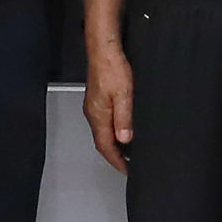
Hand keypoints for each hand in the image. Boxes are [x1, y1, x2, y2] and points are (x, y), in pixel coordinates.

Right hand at [87, 41, 135, 170]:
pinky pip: (103, 123)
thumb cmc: (112, 68)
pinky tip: (122, 130)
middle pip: (102, 143)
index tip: (126, 171)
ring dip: (114, 145)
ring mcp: (93, 108)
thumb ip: (124, 118)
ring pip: (102, 133)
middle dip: (115, 156)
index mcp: (99, 116)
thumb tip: (124, 139)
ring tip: (128, 152)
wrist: (104, 50)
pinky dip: (112, 132)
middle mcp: (93, 114)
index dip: (117, 161)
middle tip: (128, 165)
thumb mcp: (124, 95)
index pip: (106, 147)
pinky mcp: (97, 101)